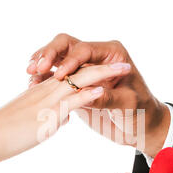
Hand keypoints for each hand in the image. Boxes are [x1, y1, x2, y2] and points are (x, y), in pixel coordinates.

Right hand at [0, 63, 129, 165]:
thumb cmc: (6, 134)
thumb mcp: (35, 122)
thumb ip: (53, 116)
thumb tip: (66, 118)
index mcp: (45, 90)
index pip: (73, 75)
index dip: (94, 71)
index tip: (113, 70)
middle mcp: (47, 89)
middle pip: (80, 71)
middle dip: (105, 67)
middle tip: (125, 64)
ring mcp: (46, 99)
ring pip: (78, 80)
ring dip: (103, 73)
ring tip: (123, 68)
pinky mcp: (45, 113)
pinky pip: (69, 100)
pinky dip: (86, 94)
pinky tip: (101, 90)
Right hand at [27, 34, 169, 157]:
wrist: (142, 127)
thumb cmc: (142, 113)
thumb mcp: (128, 106)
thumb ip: (108, 99)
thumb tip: (87, 95)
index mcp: (112, 54)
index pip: (84, 50)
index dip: (69, 61)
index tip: (59, 75)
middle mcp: (96, 58)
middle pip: (65, 45)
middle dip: (49, 54)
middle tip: (36, 67)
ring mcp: (83, 71)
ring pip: (56, 59)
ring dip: (42, 64)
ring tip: (30, 73)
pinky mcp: (75, 86)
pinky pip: (55, 77)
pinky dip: (43, 79)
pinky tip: (33, 85)